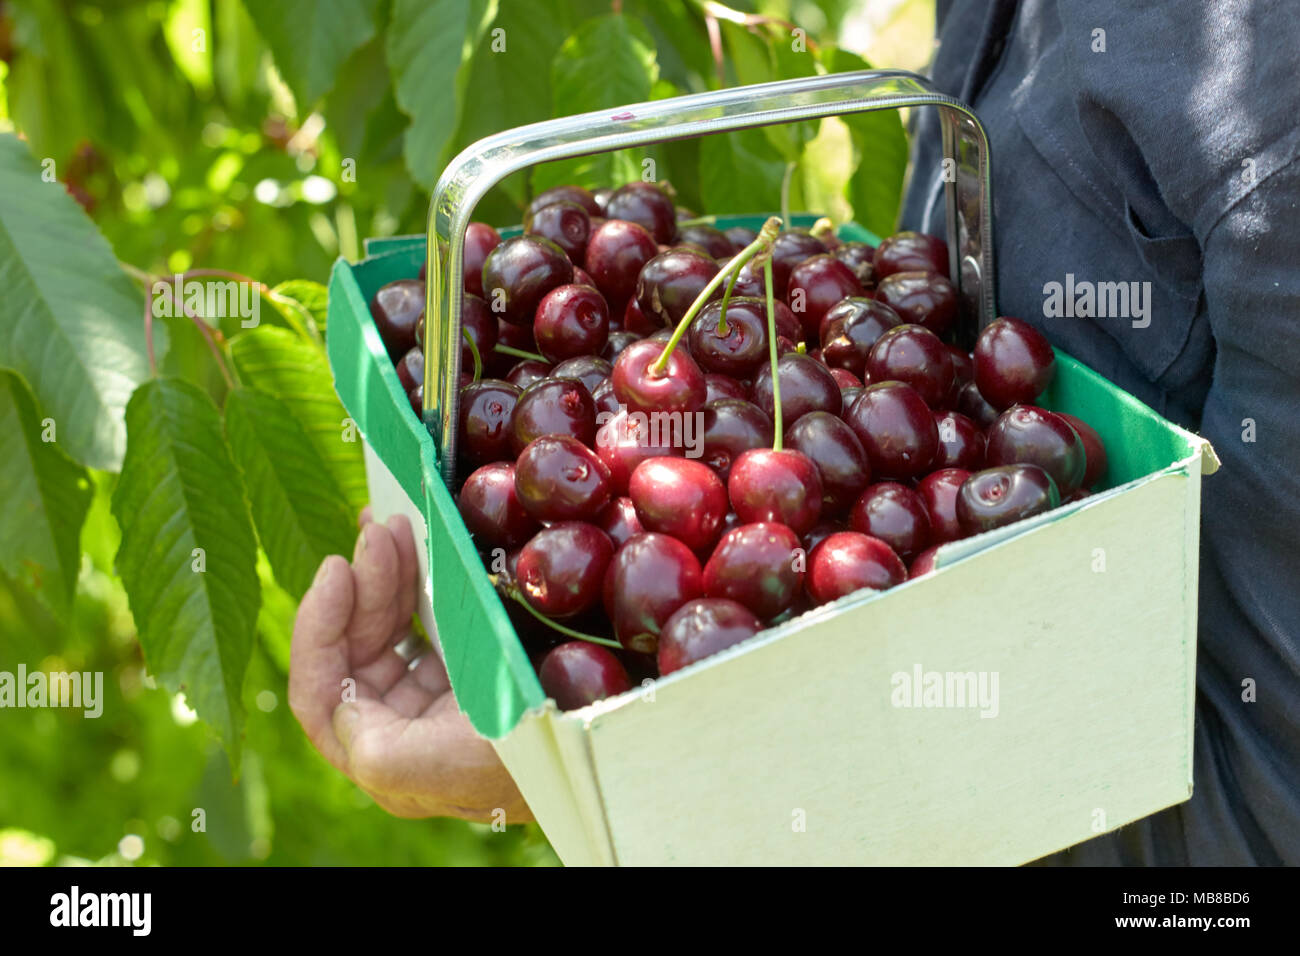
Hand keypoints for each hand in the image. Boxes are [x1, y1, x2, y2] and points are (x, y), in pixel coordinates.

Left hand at [289, 509, 530, 822]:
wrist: (595, 745)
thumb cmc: (522, 763)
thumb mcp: (445, 769)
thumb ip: (380, 752)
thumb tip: (342, 703)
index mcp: (384, 756)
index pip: (319, 690)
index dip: (318, 628)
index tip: (339, 569)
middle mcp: (398, 729)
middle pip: (353, 648)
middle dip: (362, 586)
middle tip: (380, 532)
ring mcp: (431, 698)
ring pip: (386, 629)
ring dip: (386, 576)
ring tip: (394, 527)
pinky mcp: (464, 673)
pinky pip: (424, 621)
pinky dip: (414, 583)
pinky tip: (414, 546)